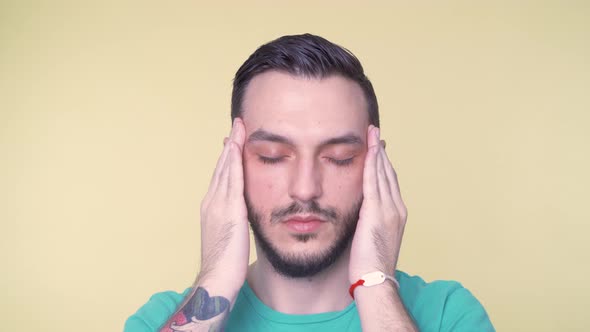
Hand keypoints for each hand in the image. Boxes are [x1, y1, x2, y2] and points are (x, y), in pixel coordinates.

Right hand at [198, 118, 248, 294]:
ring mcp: (218, 204)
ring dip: (233, 146)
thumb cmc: (225, 264)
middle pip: (222, 167)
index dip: (228, 157)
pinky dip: (233, 161)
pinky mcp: (229, 210)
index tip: (234, 140)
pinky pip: (232, 179)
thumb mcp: (230, 236)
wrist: (217, 279)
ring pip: (226, 168)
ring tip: (239, 127)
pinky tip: (237, 147)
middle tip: (237, 125)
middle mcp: (212, 202)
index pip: (221, 176)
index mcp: (212, 208)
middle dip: (230, 145)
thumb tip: (242, 214)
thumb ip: (234, 221)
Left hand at [349, 125, 407, 283]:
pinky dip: (372, 163)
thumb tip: (359, 214)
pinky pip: (373, 181)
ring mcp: (389, 210)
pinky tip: (369, 150)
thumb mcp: (371, 238)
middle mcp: (397, 209)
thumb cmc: (370, 266)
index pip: (390, 182)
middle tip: (375, 133)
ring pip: (382, 173)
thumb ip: (368, 222)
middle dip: (381, 152)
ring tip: (372, 133)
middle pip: (388, 173)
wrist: (376, 281)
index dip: (383, 164)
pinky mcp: (376, 212)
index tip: (377, 149)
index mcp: (397, 215)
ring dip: (376, 151)